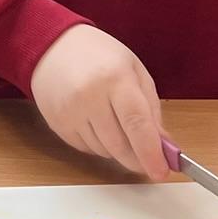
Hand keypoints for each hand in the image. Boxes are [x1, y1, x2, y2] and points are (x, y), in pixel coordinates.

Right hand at [28, 25, 171, 180]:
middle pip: (120, 145)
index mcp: (115, 78)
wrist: (53, 47)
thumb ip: (151, 108)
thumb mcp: (134, 70)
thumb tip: (164, 146)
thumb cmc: (98, 55)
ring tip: (115, 123)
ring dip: (117, 149)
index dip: (151, 152)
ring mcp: (70, 112)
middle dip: (137, 159)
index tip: (161, 171)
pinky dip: (98, 145)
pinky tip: (96, 123)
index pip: (137, 123)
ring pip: (104, 151)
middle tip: (148, 161)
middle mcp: (89, 96)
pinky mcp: (57, 124)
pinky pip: (86, 149)